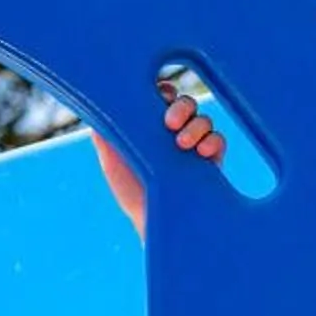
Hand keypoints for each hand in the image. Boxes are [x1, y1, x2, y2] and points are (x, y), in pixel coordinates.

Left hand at [90, 91, 225, 239]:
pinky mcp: (211, 161)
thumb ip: (106, 133)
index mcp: (153, 127)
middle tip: (169, 122)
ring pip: (204, 120)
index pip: (162, 97)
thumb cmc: (130, 192)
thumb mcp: (112, 160)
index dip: (163, 91)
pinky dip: (213, 142)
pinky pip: (219, 141)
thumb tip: (96, 107)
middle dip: (181, 107)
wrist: (153, 224)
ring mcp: (194, 145)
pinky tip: (202, 152)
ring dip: (197, 125)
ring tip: (183, 143)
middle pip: (186, 104)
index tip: (160, 95)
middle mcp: (175, 132)